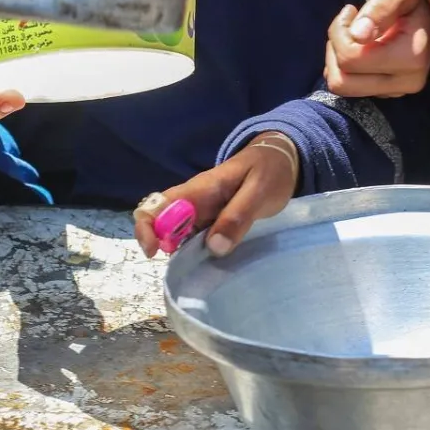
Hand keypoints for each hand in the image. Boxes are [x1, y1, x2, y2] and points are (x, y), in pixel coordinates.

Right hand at [132, 133, 299, 257]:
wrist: (281, 160)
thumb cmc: (269, 171)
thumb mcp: (259, 191)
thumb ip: (238, 216)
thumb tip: (214, 247)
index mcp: (200, 189)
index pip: (158, 204)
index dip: (148, 228)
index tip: (156, 251)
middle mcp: (193, 200)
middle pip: (159, 221)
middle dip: (160, 244)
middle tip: (186, 265)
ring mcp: (201, 211)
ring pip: (175, 232)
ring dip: (178, 250)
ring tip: (199, 268)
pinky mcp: (212, 221)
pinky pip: (193, 236)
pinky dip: (194, 250)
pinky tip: (209, 262)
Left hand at [324, 0, 429, 97]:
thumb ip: (380, 7)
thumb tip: (359, 35)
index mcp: (411, 57)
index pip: (351, 59)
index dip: (339, 33)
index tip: (349, 11)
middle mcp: (407, 81)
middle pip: (343, 81)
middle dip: (335, 49)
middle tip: (347, 25)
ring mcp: (399, 91)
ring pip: (344, 87)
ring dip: (338, 59)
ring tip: (352, 35)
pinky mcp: (390, 93)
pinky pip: (353, 87)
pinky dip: (347, 68)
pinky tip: (359, 47)